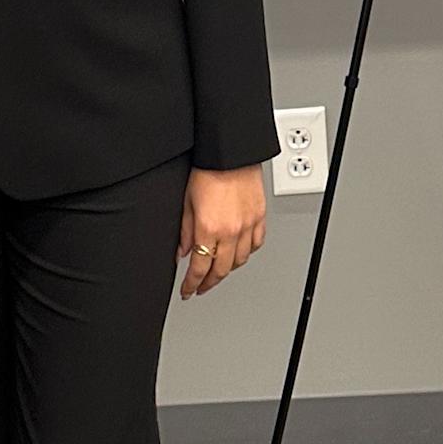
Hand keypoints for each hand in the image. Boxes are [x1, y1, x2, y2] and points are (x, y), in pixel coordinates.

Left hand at [180, 165, 266, 297]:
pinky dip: (247, 253)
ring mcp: (248, 225)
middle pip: (221, 270)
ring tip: (218, 270)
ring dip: (227, 269)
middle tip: (201, 287)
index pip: (199, 268)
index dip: (192, 284)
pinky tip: (239, 252)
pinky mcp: (259, 217)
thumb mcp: (187, 202)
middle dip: (209, 283)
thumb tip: (183, 251)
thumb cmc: (208, 170)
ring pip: (240, 261)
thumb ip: (185, 231)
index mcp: (208, 228)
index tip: (188, 290)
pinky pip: (256, 244)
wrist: (230, 152)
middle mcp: (230, 230)